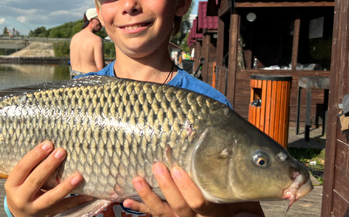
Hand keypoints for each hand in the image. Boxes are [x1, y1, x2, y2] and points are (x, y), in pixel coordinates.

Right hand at [4, 141, 92, 216]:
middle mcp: (21, 198)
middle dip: (49, 165)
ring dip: (65, 186)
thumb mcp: (19, 179)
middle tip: (62, 151)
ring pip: (50, 198)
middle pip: (36, 181)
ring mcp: (35, 209)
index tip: (48, 143)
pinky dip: (76, 201)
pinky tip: (88, 194)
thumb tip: (51, 145)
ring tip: (78, 175)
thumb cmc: (22, 189)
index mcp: (12, 185)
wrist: (20, 214)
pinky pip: (64, 207)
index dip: (35, 155)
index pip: (22, 168)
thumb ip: (31, 167)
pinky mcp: (48, 214)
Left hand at [123, 163, 263, 216]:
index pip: (199, 202)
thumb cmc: (242, 206)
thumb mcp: (245, 198)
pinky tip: (125, 200)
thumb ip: (239, 186)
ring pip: (162, 212)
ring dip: (148, 195)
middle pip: (179, 206)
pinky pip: (155, 215)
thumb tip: (244, 158)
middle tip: (157, 165)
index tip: (178, 169)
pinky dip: (140, 206)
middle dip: (166, 187)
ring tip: (136, 179)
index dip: (187, 188)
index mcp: (214, 211)